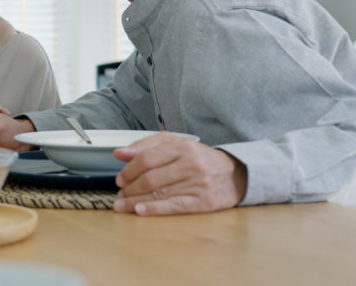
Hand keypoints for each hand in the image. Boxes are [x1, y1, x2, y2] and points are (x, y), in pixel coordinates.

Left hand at [112, 133, 246, 215]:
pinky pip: (173, 206)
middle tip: (121, 193)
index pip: (147, 158)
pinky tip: (139, 210)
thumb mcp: (176, 144)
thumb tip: (120, 153)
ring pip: (159, 194)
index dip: (129, 170)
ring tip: (123, 204)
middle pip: (151, 178)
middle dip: (131, 188)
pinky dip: (154, 209)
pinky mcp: (203, 202)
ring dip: (136, 200)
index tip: (120, 178)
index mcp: (183, 146)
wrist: (235, 175)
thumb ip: (147, 146)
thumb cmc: (200, 159)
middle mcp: (191, 164)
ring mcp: (198, 184)